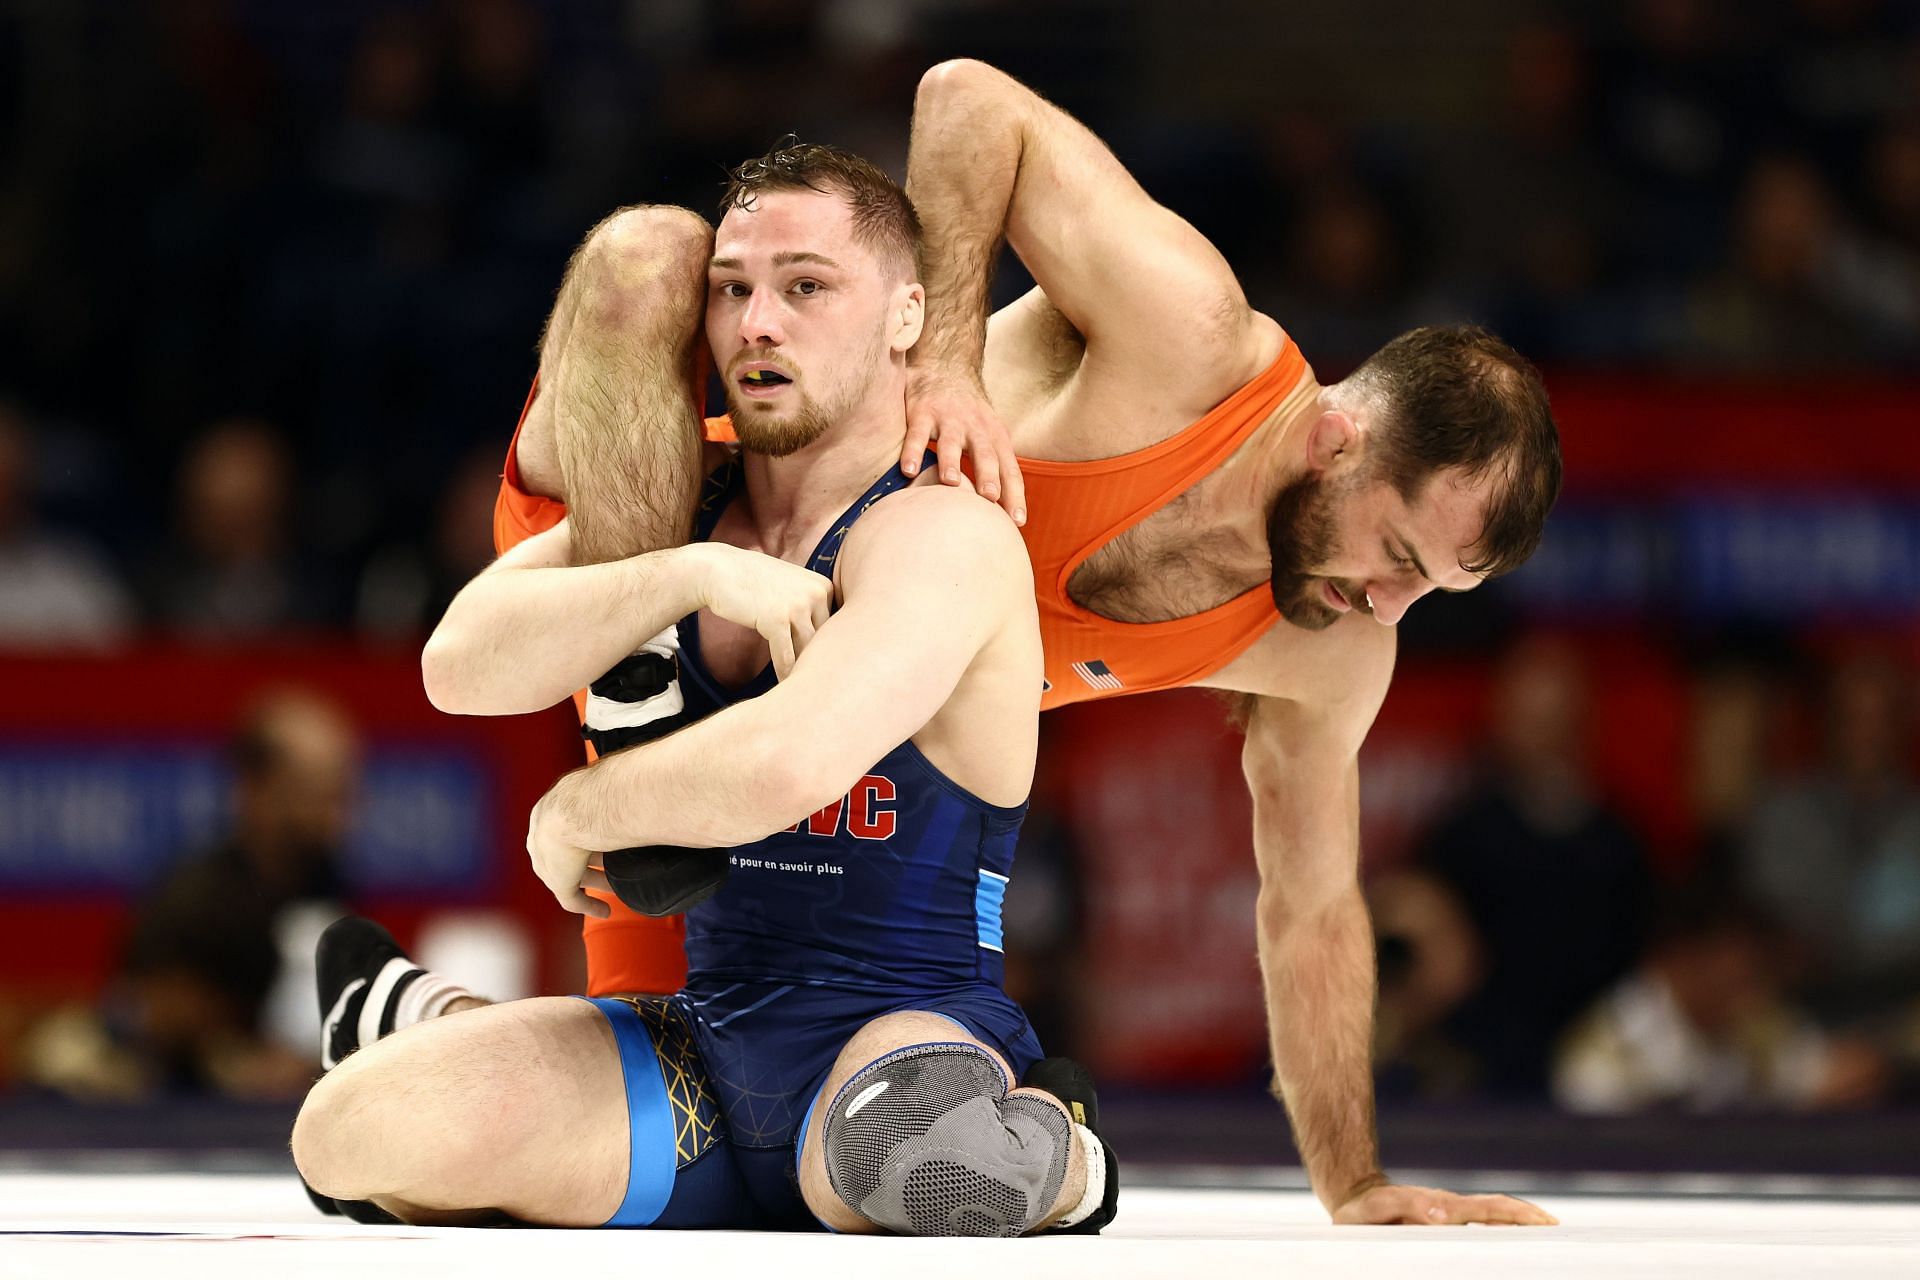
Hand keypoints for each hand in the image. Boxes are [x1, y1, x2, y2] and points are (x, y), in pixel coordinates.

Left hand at [526, 782, 611, 917]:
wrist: (579, 808)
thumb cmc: (596, 790)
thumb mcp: (598, 789)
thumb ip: (610, 795)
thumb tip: (636, 788)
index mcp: (549, 810)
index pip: (565, 830)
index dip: (587, 838)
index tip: (607, 843)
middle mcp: (541, 836)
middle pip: (567, 855)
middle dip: (591, 864)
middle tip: (613, 870)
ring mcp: (546, 861)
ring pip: (570, 878)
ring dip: (593, 885)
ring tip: (614, 891)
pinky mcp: (557, 881)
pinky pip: (572, 899)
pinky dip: (589, 906)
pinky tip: (604, 911)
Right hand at [693, 544, 834, 679]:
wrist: (720, 571)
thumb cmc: (755, 581)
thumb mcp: (791, 585)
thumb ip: (810, 606)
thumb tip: (824, 640)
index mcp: (823, 586)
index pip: (834, 626)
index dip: (826, 647)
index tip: (824, 666)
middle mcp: (816, 593)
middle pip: (824, 640)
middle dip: (817, 661)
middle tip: (815, 684)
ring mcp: (797, 606)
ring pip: (807, 650)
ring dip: (802, 671)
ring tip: (801, 689)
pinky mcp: (776, 620)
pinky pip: (785, 656)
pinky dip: (784, 673)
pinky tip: (782, 685)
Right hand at [904, 366, 1024, 525]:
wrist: (945, 366)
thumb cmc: (968, 414)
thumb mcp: (988, 435)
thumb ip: (994, 467)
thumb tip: (1003, 512)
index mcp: (995, 437)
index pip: (1009, 468)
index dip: (1015, 494)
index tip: (1017, 521)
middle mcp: (975, 428)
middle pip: (985, 454)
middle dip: (988, 475)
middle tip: (990, 498)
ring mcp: (949, 419)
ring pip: (951, 442)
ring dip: (951, 462)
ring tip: (950, 482)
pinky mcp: (922, 412)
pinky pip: (917, 434)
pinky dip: (913, 451)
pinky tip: (908, 470)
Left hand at [1333, 1179, 1557, 1225]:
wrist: (1356, 1199)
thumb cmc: (1366, 1210)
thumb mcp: (1381, 1208)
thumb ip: (1407, 1208)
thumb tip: (1443, 1214)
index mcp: (1442, 1206)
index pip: (1488, 1209)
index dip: (1516, 1214)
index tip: (1544, 1222)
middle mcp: (1452, 1210)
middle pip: (1498, 1210)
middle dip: (1529, 1218)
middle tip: (1559, 1229)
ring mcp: (1450, 1217)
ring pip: (1493, 1218)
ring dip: (1520, 1225)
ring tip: (1549, 1236)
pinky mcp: (1445, 1225)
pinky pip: (1478, 1228)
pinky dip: (1501, 1232)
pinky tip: (1512, 1247)